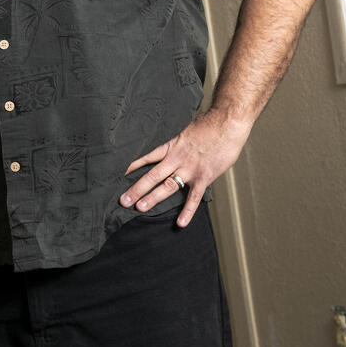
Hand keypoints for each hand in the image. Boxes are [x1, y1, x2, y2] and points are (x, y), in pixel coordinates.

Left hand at [119, 109, 251, 227]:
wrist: (227, 123)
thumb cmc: (209, 125)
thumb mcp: (186, 131)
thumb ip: (178, 144)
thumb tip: (172, 150)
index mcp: (171, 147)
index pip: (146, 158)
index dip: (131, 167)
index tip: (118, 175)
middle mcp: (176, 159)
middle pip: (152, 175)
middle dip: (136, 188)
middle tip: (123, 200)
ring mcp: (190, 169)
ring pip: (167, 186)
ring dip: (153, 198)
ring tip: (140, 208)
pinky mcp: (204, 177)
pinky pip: (194, 197)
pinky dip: (187, 211)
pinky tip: (180, 223)